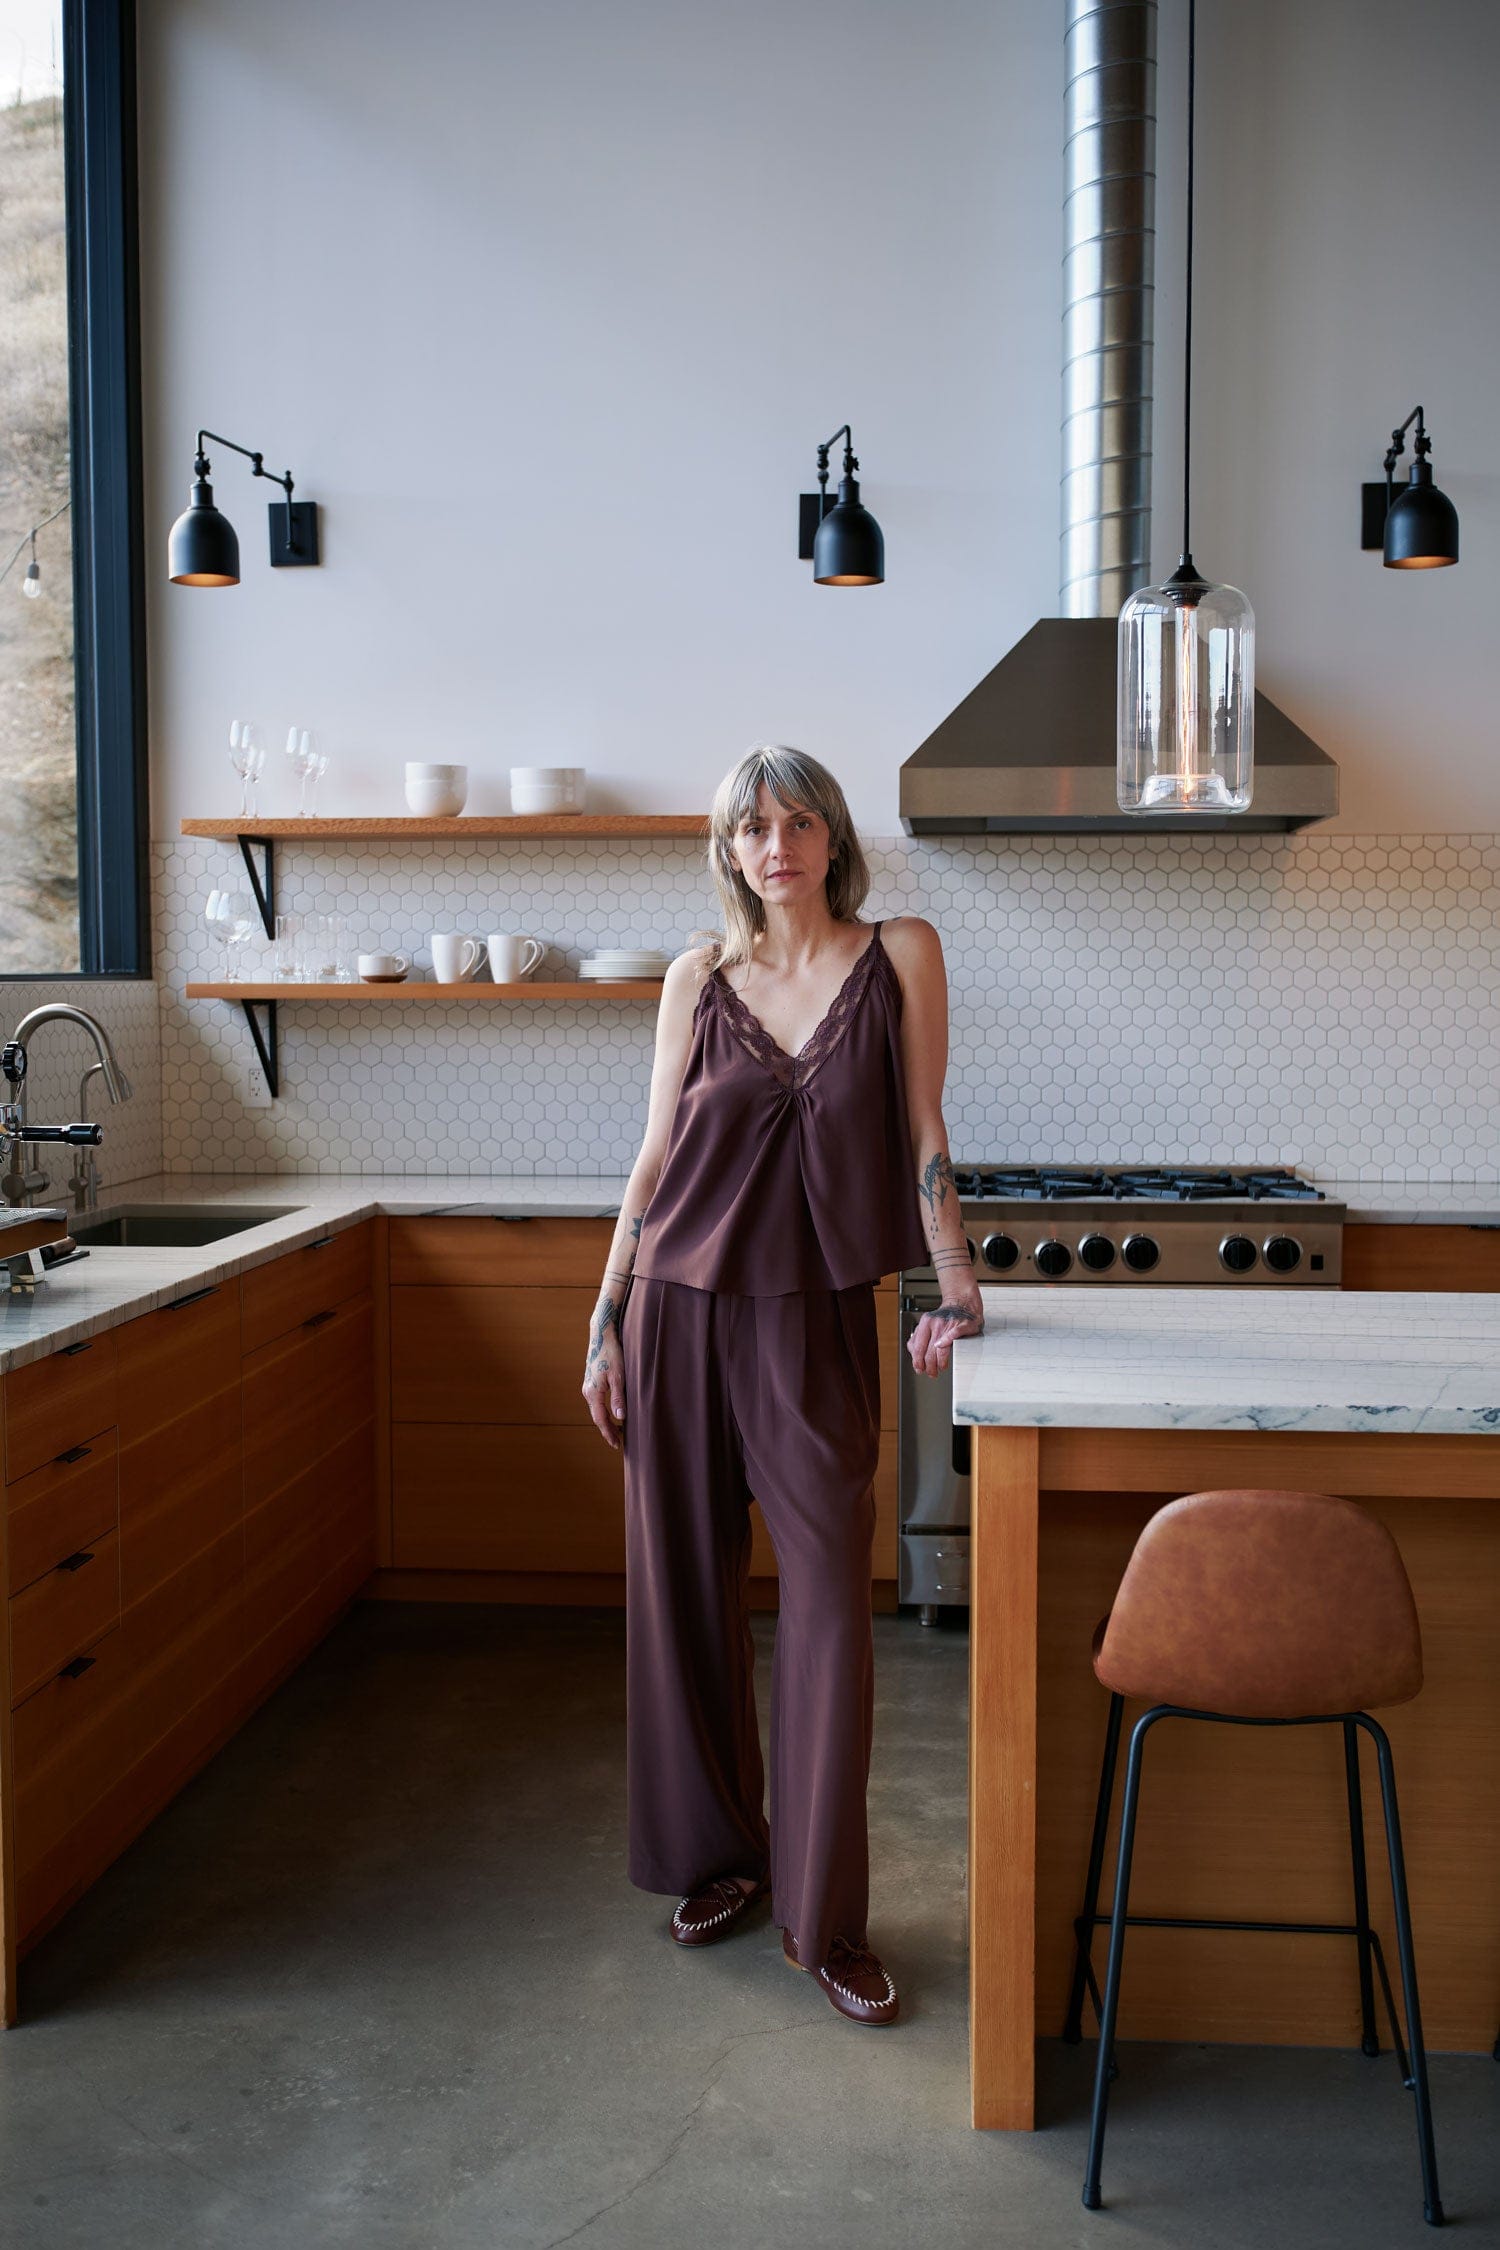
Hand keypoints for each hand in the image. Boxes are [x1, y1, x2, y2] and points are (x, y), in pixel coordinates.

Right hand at [582, 1321, 627, 1447]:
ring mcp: (587, 1386)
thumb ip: (619, 1398)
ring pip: (596, 1410)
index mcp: (593, 1392)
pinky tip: (612, 1412)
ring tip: (618, 1430)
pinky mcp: (591, 1381)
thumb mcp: (619, 1376)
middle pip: (597, 1417)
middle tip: (618, 1442)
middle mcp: (587, 1391)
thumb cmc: (612, 1353)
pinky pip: (596, 1402)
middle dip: (607, 1430)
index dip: (609, 1433)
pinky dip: (604, 1411)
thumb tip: (620, 1417)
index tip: (616, 1445)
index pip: (601, 1419)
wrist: (602, 1335)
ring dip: (606, 1421)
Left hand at [907, 1287, 983, 1377]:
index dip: (918, 1362)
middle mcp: (936, 1323)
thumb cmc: (946, 1317)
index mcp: (925, 1323)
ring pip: (941, 1349)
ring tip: (940, 1368)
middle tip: (931, 1373)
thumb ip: (918, 1337)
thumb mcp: (927, 1324)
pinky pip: (955, 1333)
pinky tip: (944, 1348)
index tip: (919, 1369)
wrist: (963, 1303)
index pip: (917, 1348)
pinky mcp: (962, 1325)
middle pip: (929, 1351)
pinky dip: (948, 1340)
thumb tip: (913, 1353)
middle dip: (929, 1367)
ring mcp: (949, 1324)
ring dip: (940, 1363)